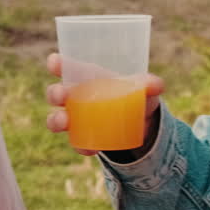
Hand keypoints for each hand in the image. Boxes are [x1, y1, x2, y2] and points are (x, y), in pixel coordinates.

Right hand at [44, 52, 164, 156]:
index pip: (66, 68)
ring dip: (56, 120)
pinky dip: (81, 146)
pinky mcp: (82, 138)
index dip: (57, 64)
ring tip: (64, 121)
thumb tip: (155, 85)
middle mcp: (74, 97)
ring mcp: (75, 119)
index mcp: (85, 78)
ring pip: (57, 119)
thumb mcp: (143, 88)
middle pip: (56, 94)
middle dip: (54, 93)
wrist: (138, 122)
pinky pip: (76, 143)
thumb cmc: (133, 94)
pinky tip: (89, 148)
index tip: (54, 62)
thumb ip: (149, 84)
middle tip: (61, 95)